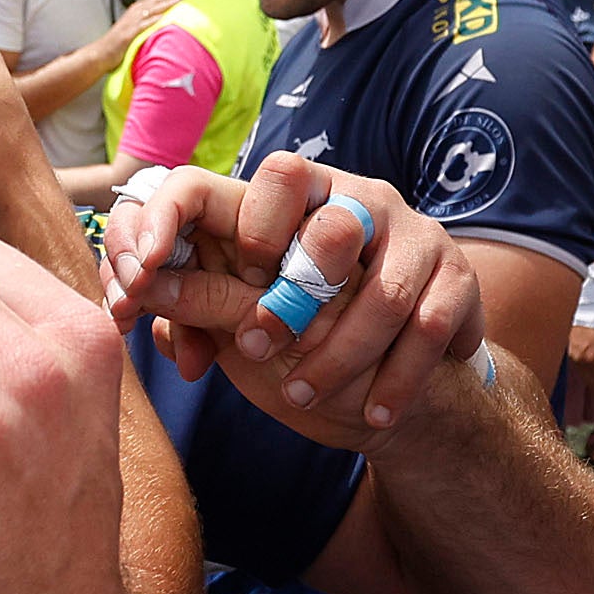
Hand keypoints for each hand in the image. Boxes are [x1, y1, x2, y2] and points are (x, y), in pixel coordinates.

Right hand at [80, 0, 177, 73]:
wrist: (100, 53)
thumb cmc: (118, 43)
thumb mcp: (133, 28)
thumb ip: (146, 21)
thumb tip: (161, 17)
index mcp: (136, 11)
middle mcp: (134, 13)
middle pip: (156, 1)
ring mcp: (131, 23)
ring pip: (151, 10)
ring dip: (165, 4)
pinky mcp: (128, 34)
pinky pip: (142, 26)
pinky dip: (152, 21)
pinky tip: (162, 17)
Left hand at [101, 153, 489, 450]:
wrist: (406, 377)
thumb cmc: (310, 339)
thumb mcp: (245, 322)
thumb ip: (197, 307)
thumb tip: (135, 306)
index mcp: (303, 198)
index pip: (269, 176)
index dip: (222, 218)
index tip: (172, 277)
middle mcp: (362, 202)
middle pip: (330, 220)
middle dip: (289, 290)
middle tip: (254, 345)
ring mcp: (417, 238)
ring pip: (383, 290)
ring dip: (338, 355)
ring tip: (302, 398)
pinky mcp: (458, 280)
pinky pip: (427, 330)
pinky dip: (396, 381)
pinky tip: (371, 416)